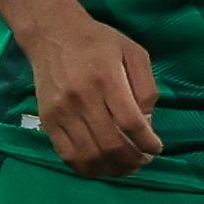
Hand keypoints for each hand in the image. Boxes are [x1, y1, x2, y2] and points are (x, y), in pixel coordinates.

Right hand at [13, 5, 161, 177]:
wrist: (53, 35)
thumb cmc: (99, 42)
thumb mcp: (134, 53)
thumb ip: (146, 87)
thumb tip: (147, 122)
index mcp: (106, 79)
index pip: (130, 122)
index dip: (147, 142)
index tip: (157, 148)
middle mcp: (82, 98)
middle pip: (110, 143)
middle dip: (132, 159)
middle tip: (143, 161)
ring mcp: (61, 112)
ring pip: (89, 154)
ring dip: (112, 168)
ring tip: (126, 167)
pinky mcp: (47, 120)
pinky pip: (67, 154)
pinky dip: (87, 167)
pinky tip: (101, 166)